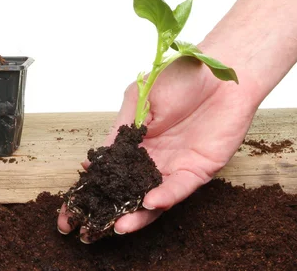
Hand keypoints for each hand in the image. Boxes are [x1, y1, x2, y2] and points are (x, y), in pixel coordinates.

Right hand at [58, 55, 258, 240]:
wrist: (219, 71)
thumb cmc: (180, 77)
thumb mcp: (139, 98)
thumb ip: (121, 129)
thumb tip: (96, 157)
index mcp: (136, 142)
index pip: (112, 170)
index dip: (95, 186)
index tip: (76, 201)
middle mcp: (153, 158)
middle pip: (130, 191)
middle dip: (112, 209)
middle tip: (92, 224)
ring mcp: (175, 166)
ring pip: (153, 198)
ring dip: (138, 213)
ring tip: (120, 225)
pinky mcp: (198, 170)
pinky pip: (179, 188)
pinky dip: (165, 197)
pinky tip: (149, 202)